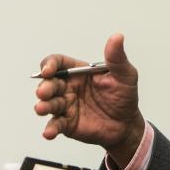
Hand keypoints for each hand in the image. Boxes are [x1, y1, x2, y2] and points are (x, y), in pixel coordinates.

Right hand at [35, 33, 144, 167]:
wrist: (127, 123)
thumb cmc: (124, 96)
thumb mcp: (125, 75)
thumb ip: (117, 58)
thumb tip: (117, 37)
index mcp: (79, 72)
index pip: (58, 63)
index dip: (49, 64)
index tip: (48, 70)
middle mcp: (69, 87)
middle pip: (49, 83)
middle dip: (44, 87)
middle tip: (44, 92)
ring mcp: (66, 106)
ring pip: (48, 104)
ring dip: (43, 106)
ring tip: (42, 108)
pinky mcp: (67, 124)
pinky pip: (55, 125)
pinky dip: (50, 129)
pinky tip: (49, 132)